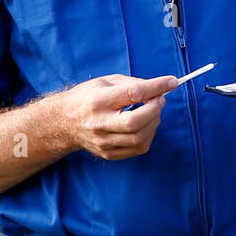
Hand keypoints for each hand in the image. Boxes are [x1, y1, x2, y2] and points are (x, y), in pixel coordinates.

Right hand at [56, 73, 177, 159]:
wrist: (63, 122)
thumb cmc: (88, 98)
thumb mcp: (105, 82)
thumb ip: (133, 84)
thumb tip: (160, 87)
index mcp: (98, 100)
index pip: (133, 93)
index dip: (156, 87)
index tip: (172, 82)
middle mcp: (99, 123)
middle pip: (136, 121)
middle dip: (155, 109)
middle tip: (159, 100)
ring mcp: (103, 141)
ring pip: (140, 137)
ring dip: (154, 122)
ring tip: (152, 112)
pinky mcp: (108, 153)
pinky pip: (138, 148)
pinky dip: (148, 135)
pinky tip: (145, 126)